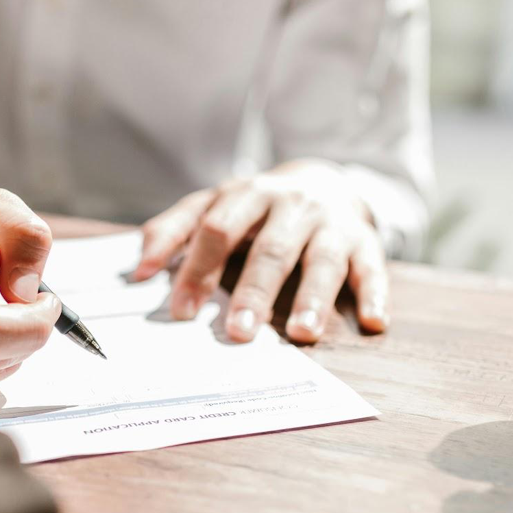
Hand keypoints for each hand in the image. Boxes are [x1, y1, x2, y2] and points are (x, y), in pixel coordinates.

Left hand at [134, 161, 389, 343]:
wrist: (327, 179)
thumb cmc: (259, 206)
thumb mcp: (215, 205)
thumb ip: (174, 230)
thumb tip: (138, 269)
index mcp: (248, 195)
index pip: (217, 230)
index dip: (198, 269)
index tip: (182, 310)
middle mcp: (292, 206)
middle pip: (270, 249)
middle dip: (254, 291)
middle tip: (239, 331)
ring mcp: (331, 224)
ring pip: (322, 261)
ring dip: (312, 298)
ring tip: (301, 333)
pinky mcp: (366, 243)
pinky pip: (373, 269)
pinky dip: (375, 295)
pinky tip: (373, 321)